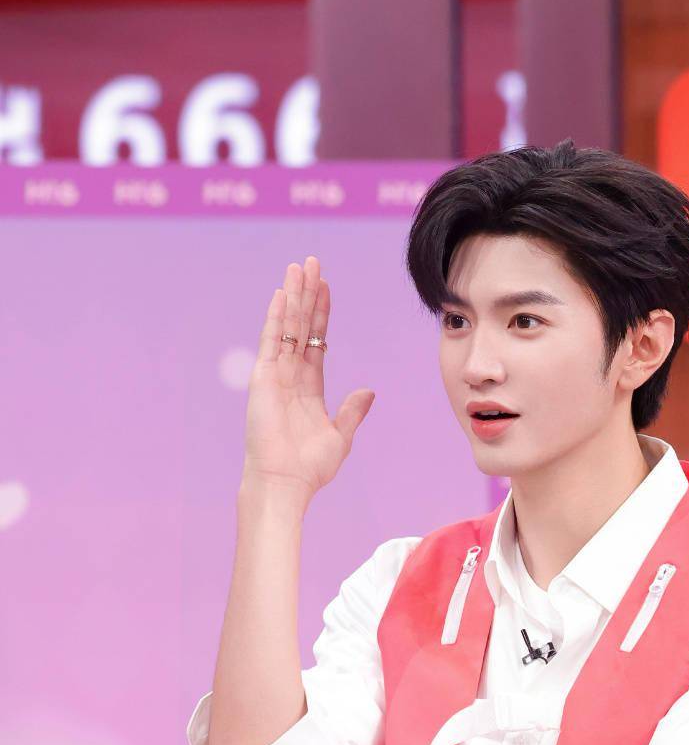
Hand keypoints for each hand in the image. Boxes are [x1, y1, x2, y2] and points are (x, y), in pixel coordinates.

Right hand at [241, 255, 375, 503]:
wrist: (285, 482)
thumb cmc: (309, 467)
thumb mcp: (340, 436)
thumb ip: (352, 411)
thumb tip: (369, 391)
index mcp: (308, 388)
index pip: (316, 341)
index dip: (322, 314)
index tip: (326, 288)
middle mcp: (290, 376)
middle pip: (301, 326)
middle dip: (308, 294)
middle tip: (312, 263)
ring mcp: (275, 374)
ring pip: (287, 326)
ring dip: (294, 296)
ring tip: (300, 266)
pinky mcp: (264, 378)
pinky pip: (272, 341)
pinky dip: (277, 317)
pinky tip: (283, 294)